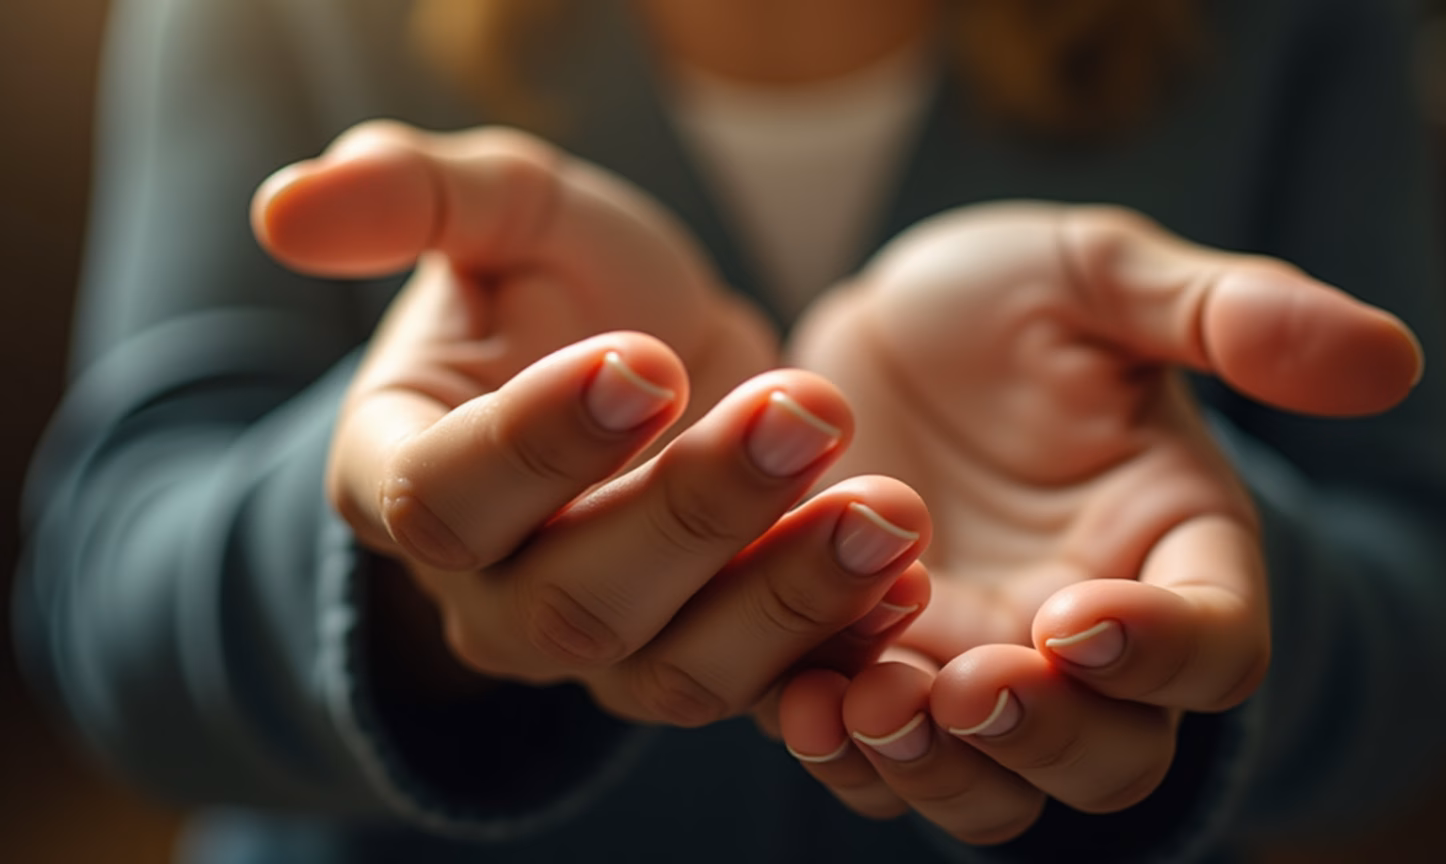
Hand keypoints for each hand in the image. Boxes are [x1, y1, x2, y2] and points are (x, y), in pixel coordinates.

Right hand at [254, 120, 932, 725]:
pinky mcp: (702, 664)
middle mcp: (493, 592)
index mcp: (407, 477)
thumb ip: (411, 197)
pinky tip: (910, 577)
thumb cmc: (560, 286)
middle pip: (573, 603)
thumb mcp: (502, 216)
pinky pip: (766, 690)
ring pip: (677, 670)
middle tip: (803, 415)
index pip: (445, 497)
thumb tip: (283, 205)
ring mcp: (601, 649)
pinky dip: (840, 643)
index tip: (643, 361)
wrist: (648, 365)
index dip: (539, 444)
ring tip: (889, 512)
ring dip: (789, 599)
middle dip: (694, 515)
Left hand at [777, 203, 1421, 841]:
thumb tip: (1390, 355)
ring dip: (938, 766)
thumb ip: (1226, 315)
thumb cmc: (1005, 306)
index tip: (1081, 616)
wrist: (873, 339)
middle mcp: (1083, 639)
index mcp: (1169, 550)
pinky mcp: (874, 679)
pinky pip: (874, 760)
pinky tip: (797, 702)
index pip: (1216, 645)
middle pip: (1109, 757)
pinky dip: (842, 751)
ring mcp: (977, 670)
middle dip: (1045, 736)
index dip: (1163, 652)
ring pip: (991, 790)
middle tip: (972, 682)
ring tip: (870, 701)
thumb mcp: (1098, 279)